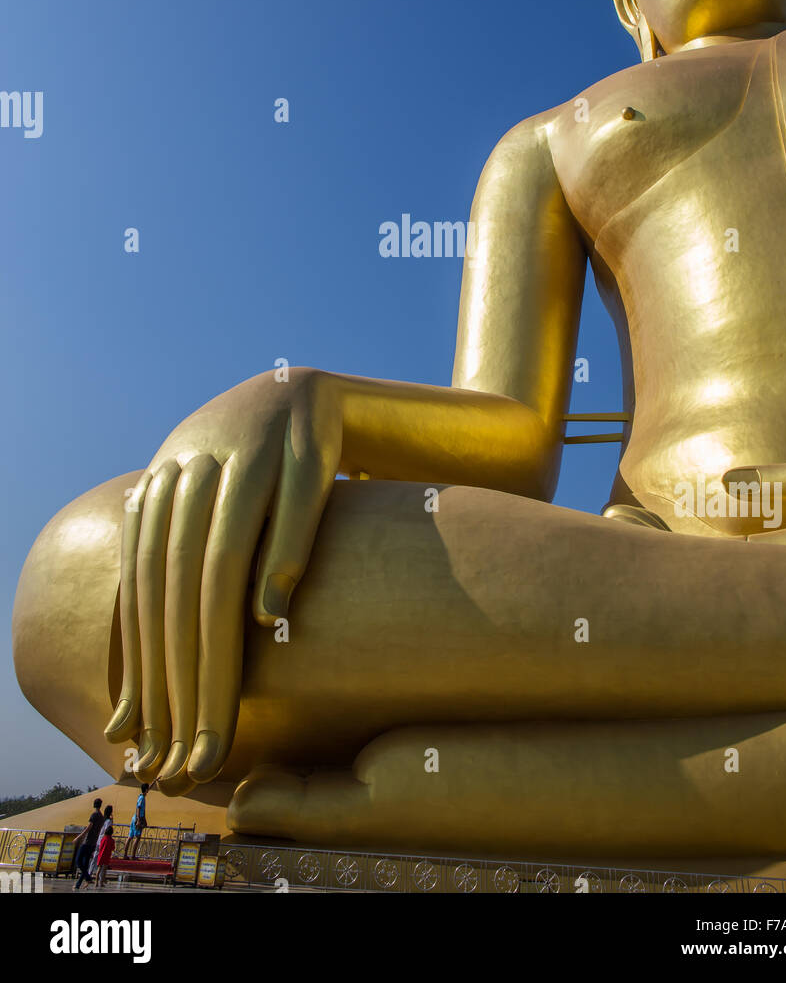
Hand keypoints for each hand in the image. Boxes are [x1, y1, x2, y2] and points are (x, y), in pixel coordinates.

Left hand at [103, 368, 340, 791]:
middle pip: (176, 586)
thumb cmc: (248, 483)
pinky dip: (281, 555)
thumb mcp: (195, 531)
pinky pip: (294, 502)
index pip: (142, 596)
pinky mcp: (304, 439)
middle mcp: (193, 466)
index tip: (157, 749)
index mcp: (159, 490)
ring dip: (219, 641)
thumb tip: (119, 724)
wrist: (300, 390)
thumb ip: (162, 609)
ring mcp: (248, 448)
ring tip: (221, 713)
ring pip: (223, 555)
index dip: (145, 675)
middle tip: (191, 756)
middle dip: (180, 680)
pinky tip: (271, 612)